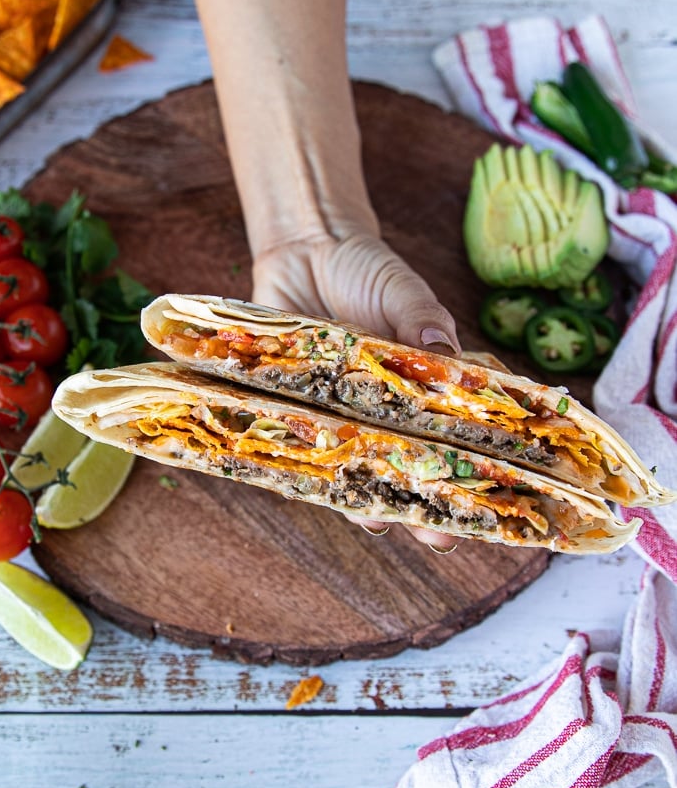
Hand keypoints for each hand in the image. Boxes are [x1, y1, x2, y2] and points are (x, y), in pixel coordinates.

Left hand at [252, 230, 461, 553]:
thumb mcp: (399, 288)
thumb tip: (441, 344)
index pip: (454, 437)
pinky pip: (304, 447)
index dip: (469, 472)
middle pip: (407, 469)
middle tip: (438, 535)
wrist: (306, 253)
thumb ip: (419, 315)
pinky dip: (309, 469)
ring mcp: (342, 413)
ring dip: (366, 500)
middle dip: (424, 507)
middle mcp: (384, 410)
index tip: (487, 502)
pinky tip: (317, 489)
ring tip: (378, 520)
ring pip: (356, 471)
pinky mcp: (299, 407)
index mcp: (423, 387)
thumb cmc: (364, 270)